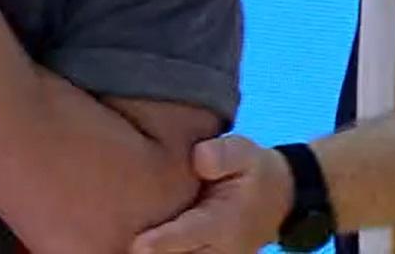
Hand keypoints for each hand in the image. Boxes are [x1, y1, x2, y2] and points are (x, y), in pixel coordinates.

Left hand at [131, 136, 292, 253]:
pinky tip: (135, 247)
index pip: (191, 234)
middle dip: (152, 253)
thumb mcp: (245, 152)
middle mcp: (220, 250)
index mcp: (226, 222)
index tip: (138, 244)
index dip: (164, 241)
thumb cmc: (253, 171)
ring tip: (118, 247)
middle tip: (119, 244)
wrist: (277, 199)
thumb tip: (199, 159)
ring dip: (155, 253)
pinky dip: (162, 252)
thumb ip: (224, 154)